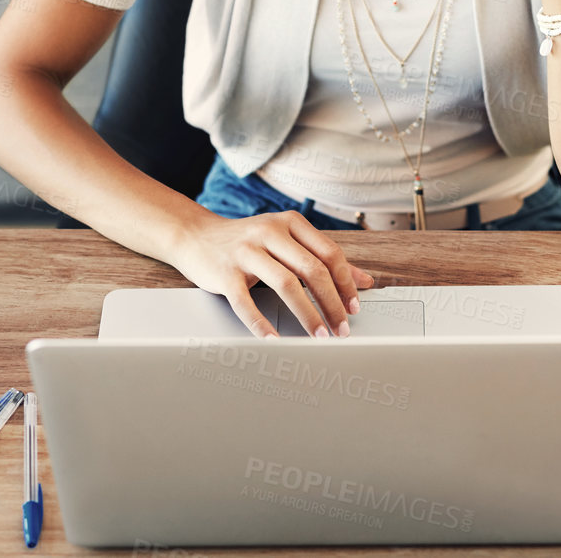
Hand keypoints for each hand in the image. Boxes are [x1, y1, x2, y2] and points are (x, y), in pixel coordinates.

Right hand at [169, 210, 376, 337]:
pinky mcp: (224, 272)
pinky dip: (261, 324)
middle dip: (331, 303)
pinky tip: (273, 338)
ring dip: (307, 315)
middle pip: (312, 269)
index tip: (354, 308)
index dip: (346, 283)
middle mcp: (269, 232)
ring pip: (285, 284)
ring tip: (319, 336)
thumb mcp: (287, 241)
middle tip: (341, 328)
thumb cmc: (247, 241)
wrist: (195, 235)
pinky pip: (246, 302)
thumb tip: (365, 280)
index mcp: (290, 222)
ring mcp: (246, 251)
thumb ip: (323, 257)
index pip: (329, 253)